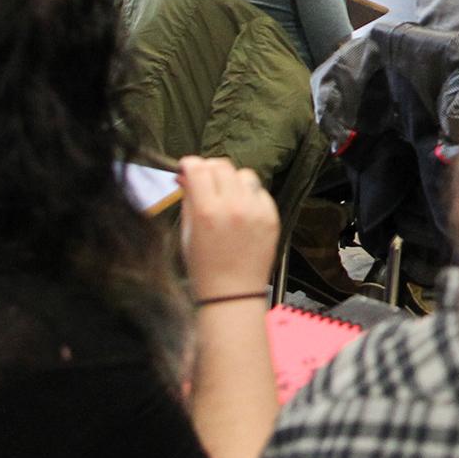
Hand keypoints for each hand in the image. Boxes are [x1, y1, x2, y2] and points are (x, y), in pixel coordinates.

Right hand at [178, 156, 280, 301]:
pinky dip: (249, 194)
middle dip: (209, 168)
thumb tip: (186, 177)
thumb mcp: (187, 233)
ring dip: (231, 180)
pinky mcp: (272, 216)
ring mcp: (256, 211)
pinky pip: (260, 192)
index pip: (198, 169)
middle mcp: (234, 207)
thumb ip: (188, 200)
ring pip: (244, 174)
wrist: (233, 293)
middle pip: (222, 166)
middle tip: (204, 179)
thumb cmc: (204, 268)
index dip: (189, 164)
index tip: (186, 167)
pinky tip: (241, 209)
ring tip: (225, 195)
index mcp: (207, 211)